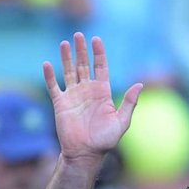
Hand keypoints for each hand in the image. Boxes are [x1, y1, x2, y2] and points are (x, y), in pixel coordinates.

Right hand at [43, 33, 142, 163]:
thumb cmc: (105, 140)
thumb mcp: (122, 121)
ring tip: (65, 43)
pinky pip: (53, 86)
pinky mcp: (60, 103)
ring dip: (66, 57)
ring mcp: (73, 95)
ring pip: (68, 71)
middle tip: (78, 35)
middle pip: (83, 65)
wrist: (86, 154)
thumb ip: (130, 103)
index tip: (96, 39)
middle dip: (81, 50)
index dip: (99, 53)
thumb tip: (141, 84)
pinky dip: (49, 76)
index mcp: (103, 92)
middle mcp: (87, 90)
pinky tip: (47, 64)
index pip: (101, 67)